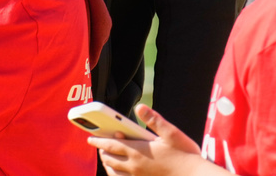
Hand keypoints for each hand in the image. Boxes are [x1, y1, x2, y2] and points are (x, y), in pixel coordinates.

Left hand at [88, 104, 215, 175]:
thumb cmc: (185, 155)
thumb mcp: (171, 133)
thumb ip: (154, 119)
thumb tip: (140, 106)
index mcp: (138, 151)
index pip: (111, 145)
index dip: (98, 141)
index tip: (90, 138)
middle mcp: (135, 166)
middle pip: (110, 159)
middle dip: (102, 152)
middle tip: (98, 145)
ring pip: (115, 172)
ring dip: (108, 164)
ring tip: (106, 158)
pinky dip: (117, 175)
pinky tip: (120, 172)